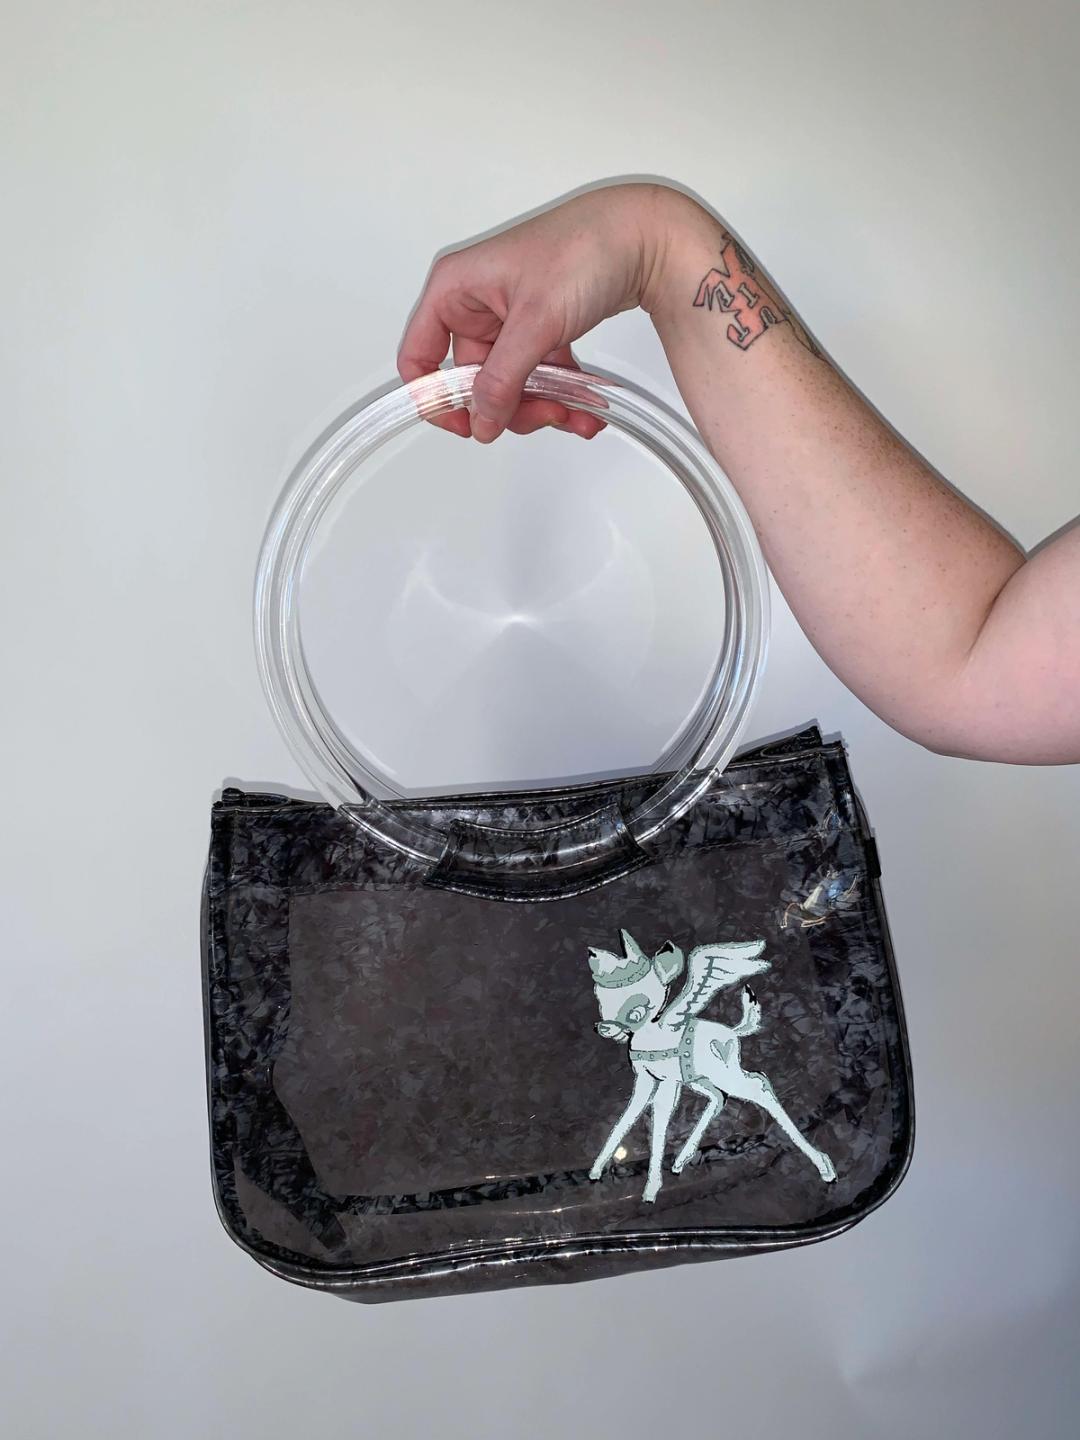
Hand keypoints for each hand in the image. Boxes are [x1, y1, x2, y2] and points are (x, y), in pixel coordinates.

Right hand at [396, 183, 675, 442]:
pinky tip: (587, 406)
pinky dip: (562, 392)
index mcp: (456, 288)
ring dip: (542, 405)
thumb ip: (503, 378)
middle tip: (545, 416)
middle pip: (474, 380)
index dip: (437, 398)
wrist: (646, 235)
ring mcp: (510, 316)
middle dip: (511, 406)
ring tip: (575, 410)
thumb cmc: (585, 249)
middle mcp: (477, 301)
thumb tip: (482, 420)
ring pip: (511, 383)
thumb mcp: (536, 321)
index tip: (468, 426)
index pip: (420, 356)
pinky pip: (540, 373)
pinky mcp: (541, 326)